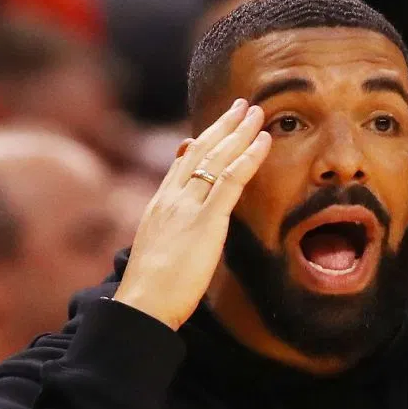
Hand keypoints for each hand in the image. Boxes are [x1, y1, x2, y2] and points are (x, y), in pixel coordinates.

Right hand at [113, 99, 270, 328]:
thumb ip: (169, 234)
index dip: (202, 143)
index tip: (215, 129)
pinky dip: (249, 156)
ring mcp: (189, 205)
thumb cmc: (150, 291)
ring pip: (217, 157)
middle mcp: (172, 197)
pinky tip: (264, 140)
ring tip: (256, 111)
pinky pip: (232, 179)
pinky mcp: (207, 220)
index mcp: (159, 205)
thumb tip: (179, 230)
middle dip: (222, 126)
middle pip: (200, 150)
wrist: (143, 302)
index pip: (182, 164)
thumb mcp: (155, 253)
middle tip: (241, 106)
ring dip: (240, 131)